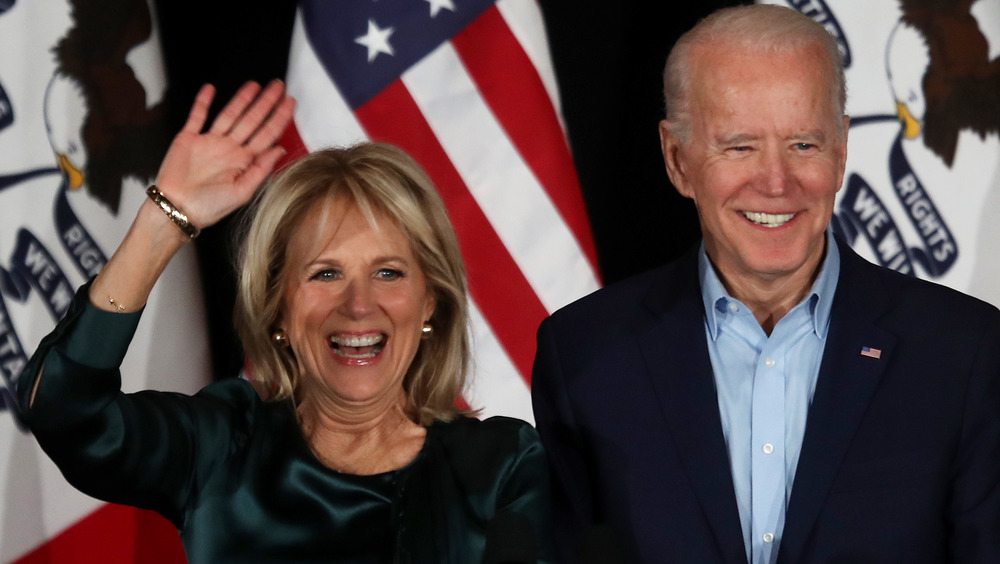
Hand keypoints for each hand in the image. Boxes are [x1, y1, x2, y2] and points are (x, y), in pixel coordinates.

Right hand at [154, 80, 295, 229]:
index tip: (290, 103)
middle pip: (252, 120)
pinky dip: (202, 102)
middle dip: (266, 103)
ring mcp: (210, 142)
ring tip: (255, 85)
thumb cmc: (209, 208)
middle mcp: (229, 149)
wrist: (177, 209)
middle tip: (279, 86)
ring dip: (241, 99)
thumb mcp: (242, 192)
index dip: (279, 118)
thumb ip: (261, 170)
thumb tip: (280, 149)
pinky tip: (211, 89)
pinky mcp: (189, 139)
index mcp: (244, 162)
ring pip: (229, 115)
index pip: (266, 135)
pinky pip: (197, 116)